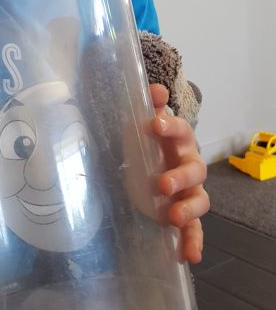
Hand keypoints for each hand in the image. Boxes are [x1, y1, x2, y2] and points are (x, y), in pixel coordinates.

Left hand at [150, 83, 209, 263]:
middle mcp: (188, 164)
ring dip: (189, 210)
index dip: (171, 127)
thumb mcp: (144, 122)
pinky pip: (194, 228)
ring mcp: (189, 190)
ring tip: (173, 218)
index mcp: (178, 140)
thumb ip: (150, 105)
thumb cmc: (150, 139)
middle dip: (180, 177)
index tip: (155, 125)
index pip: (180, 130)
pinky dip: (193, 241)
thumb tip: (154, 88)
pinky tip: (187, 255)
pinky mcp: (184, 212)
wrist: (154, 158)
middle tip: (162, 184)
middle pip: (195, 170)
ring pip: (200, 200)